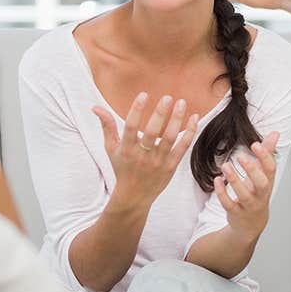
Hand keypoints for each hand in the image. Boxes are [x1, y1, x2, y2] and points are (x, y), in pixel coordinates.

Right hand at [94, 93, 198, 210]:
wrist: (134, 196)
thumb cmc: (122, 168)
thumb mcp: (111, 149)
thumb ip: (107, 126)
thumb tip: (96, 107)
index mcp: (126, 149)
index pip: (130, 127)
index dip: (136, 110)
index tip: (144, 94)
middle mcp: (142, 156)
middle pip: (152, 133)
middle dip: (160, 114)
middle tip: (168, 97)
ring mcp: (158, 162)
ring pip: (169, 139)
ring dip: (176, 120)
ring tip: (181, 103)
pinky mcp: (171, 167)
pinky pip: (182, 148)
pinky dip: (189, 133)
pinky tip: (194, 118)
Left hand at [213, 131, 280, 240]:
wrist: (251, 225)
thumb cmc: (257, 194)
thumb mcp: (264, 175)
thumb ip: (267, 153)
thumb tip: (275, 133)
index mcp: (268, 182)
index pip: (270, 169)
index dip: (264, 156)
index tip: (254, 144)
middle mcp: (261, 194)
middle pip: (261, 183)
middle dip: (252, 170)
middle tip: (240, 155)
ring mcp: (248, 205)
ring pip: (244, 194)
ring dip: (234, 180)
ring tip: (225, 166)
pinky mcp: (236, 213)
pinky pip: (229, 204)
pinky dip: (222, 193)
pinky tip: (217, 180)